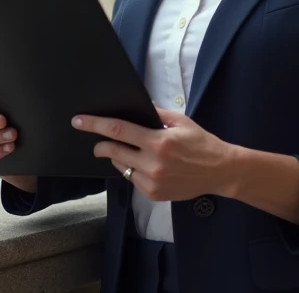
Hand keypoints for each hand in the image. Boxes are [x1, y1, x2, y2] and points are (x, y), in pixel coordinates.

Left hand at [71, 106, 236, 201]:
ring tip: (128, 151)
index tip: (79, 121)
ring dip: (118, 158)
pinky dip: (132, 170)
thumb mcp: (181, 121)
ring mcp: (152, 181)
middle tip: (97, 142)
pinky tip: (143, 165)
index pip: (118, 130)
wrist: (220, 171)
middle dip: (100, 145)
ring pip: (121, 167)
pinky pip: (133, 180)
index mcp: (159, 141)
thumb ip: (156, 113)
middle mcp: (153, 163)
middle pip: (113, 152)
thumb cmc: (201, 143)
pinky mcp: (153, 194)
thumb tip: (137, 105)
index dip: (95, 125)